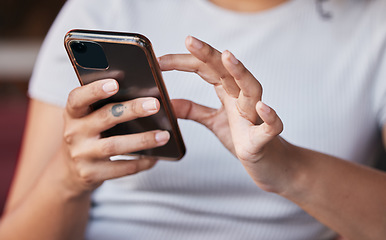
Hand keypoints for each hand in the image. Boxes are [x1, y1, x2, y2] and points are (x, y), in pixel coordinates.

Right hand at [61, 79, 169, 193]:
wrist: (70, 171)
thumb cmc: (87, 136)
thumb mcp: (87, 118)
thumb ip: (105, 106)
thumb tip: (144, 97)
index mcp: (73, 113)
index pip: (78, 98)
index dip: (94, 90)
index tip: (115, 84)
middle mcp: (74, 133)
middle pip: (105, 117)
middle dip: (132, 110)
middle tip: (154, 105)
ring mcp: (82, 155)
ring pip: (115, 146)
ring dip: (142, 140)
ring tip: (164, 135)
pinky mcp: (91, 174)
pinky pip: (122, 168)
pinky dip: (141, 162)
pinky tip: (155, 157)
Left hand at [159, 36, 287, 191]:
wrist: (267, 164)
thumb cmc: (245, 139)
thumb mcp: (213, 122)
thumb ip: (193, 111)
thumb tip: (170, 102)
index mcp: (230, 94)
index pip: (207, 69)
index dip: (185, 62)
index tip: (160, 61)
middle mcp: (243, 100)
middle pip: (227, 71)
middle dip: (209, 54)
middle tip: (189, 41)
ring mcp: (255, 117)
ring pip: (252, 89)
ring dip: (241, 72)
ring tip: (227, 57)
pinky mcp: (264, 138)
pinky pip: (271, 125)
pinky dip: (269, 116)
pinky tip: (261, 107)